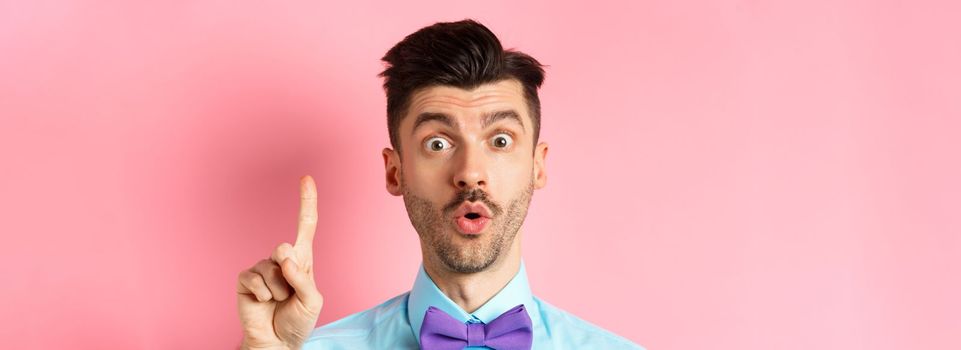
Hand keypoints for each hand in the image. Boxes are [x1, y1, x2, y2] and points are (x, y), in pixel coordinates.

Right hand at [237, 176, 323, 349]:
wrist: (277, 342)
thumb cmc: (297, 321)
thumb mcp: (312, 301)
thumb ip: (303, 279)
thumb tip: (285, 257)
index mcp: (302, 260)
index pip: (306, 225)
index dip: (306, 202)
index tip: (306, 178)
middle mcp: (281, 259)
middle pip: (285, 248)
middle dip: (289, 272)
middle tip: (289, 294)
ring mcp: (262, 268)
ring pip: (271, 269)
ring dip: (278, 291)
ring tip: (278, 302)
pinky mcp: (245, 279)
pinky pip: (254, 279)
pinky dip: (262, 294)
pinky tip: (263, 302)